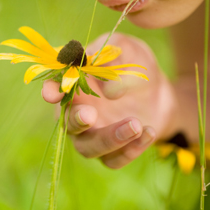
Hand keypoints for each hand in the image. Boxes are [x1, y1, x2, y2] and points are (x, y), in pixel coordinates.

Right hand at [42, 33, 176, 168]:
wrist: (159, 91)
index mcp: (74, 86)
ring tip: (135, 123)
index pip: (55, 89)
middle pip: (67, 124)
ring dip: (109, 139)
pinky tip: (149, 132)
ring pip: (89, 148)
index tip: (52, 94)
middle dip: (76, 120)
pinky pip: (114, 160)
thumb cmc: (134, 65)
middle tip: (90, 114)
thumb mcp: (128, 49)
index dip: (50, 92)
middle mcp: (78, 113)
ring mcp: (94, 136)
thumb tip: (107, 89)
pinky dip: (131, 150)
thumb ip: (113, 55)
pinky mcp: (112, 152)